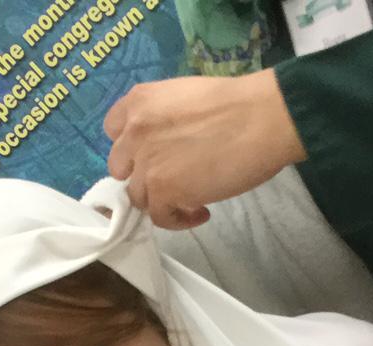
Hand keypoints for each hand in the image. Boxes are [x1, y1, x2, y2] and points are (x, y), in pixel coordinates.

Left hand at [104, 70, 306, 228]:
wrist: (259, 119)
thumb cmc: (236, 105)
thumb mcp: (185, 98)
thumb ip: (164, 119)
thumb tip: (168, 146)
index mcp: (139, 101)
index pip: (113, 130)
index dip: (131, 147)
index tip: (150, 154)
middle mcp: (134, 131)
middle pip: (121, 168)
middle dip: (143, 175)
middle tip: (171, 178)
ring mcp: (145, 163)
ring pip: (139, 196)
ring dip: (162, 200)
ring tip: (191, 199)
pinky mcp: (162, 191)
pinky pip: (160, 217)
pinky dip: (179, 219)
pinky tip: (201, 210)